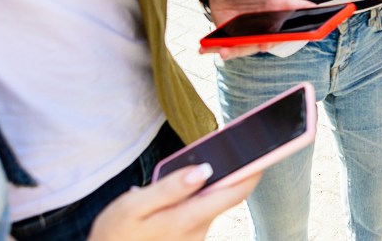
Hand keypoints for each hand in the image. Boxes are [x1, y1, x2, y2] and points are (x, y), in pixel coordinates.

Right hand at [89, 164, 260, 240]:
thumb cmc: (117, 231)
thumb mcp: (134, 206)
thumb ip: (169, 187)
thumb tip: (203, 169)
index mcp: (187, 218)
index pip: (233, 192)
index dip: (252, 171)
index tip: (265, 152)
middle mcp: (198, 230)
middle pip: (226, 197)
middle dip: (231, 174)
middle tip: (236, 149)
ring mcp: (196, 237)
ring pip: (212, 204)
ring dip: (208, 187)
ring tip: (193, 169)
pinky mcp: (190, 239)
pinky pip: (200, 213)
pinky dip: (196, 200)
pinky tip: (176, 194)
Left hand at [205, 0, 315, 59]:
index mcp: (278, 1)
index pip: (300, 10)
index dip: (313, 20)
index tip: (319, 29)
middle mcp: (271, 20)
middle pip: (279, 36)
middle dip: (274, 43)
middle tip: (265, 44)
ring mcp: (256, 31)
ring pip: (255, 46)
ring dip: (242, 51)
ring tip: (227, 52)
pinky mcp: (239, 38)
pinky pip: (235, 49)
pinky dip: (226, 52)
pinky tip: (213, 51)